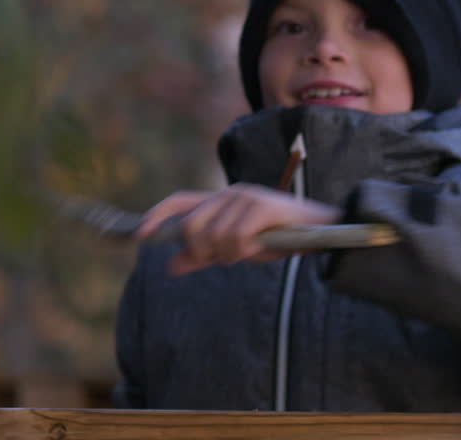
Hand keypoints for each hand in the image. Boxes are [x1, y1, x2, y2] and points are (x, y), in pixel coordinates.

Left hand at [137, 183, 340, 275]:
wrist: (322, 233)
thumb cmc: (280, 240)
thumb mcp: (237, 250)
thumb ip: (204, 255)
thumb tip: (170, 265)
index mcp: (223, 201)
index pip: (181, 201)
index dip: (157, 216)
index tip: (138, 236)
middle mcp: (231, 193)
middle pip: (191, 226)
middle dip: (202, 250)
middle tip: (226, 258)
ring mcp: (246, 197)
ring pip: (213, 237)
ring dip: (228, 255)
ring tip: (251, 252)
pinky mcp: (262, 206)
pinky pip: (235, 238)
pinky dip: (243, 251)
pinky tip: (259, 249)